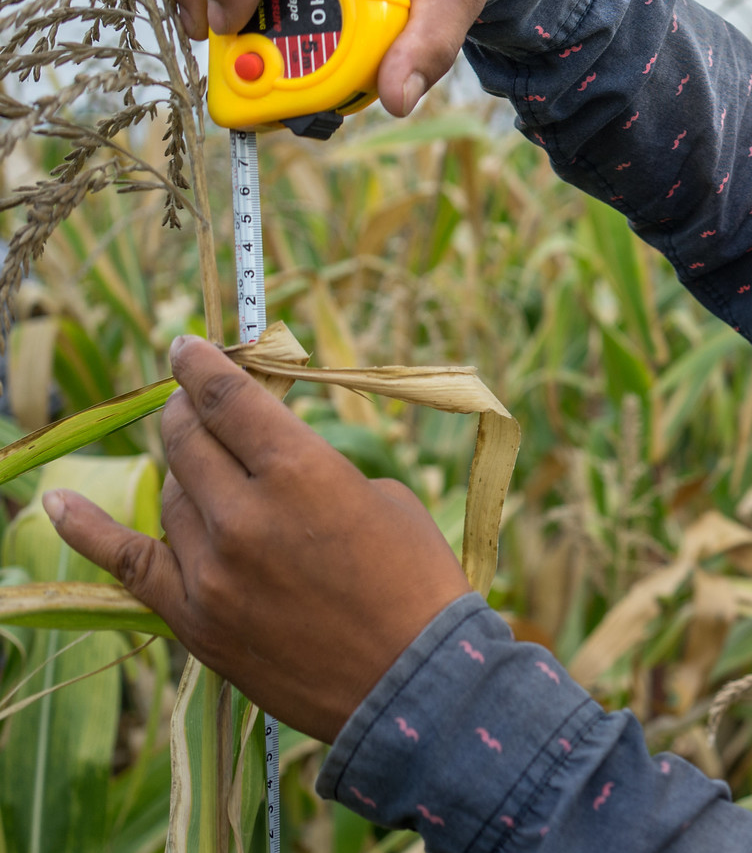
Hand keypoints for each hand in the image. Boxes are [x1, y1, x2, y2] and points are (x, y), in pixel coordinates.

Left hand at [45, 335, 471, 742]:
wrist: (415, 684)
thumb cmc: (416, 582)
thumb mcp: (381, 497)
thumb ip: (313, 468)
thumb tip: (267, 455)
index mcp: (301, 473)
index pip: (228, 398)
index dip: (203, 364)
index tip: (187, 345)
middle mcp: (244, 516)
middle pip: (188, 439)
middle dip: (190, 410)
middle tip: (198, 403)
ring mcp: (211, 571)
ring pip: (171, 496)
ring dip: (188, 474)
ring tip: (210, 472)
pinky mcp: (194, 620)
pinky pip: (127, 564)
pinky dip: (87, 530)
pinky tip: (57, 503)